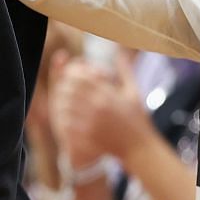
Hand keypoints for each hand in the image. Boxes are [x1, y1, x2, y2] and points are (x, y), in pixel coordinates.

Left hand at [51, 54, 148, 168]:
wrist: (140, 149)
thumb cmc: (137, 120)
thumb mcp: (133, 93)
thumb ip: (125, 71)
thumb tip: (120, 51)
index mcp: (108, 94)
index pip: (82, 77)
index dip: (72, 73)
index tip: (69, 74)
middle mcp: (99, 106)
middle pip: (70, 89)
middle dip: (63, 86)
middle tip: (61, 87)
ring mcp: (92, 122)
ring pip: (65, 106)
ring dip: (60, 102)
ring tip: (60, 102)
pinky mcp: (87, 137)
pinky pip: (67, 124)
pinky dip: (62, 119)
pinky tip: (63, 119)